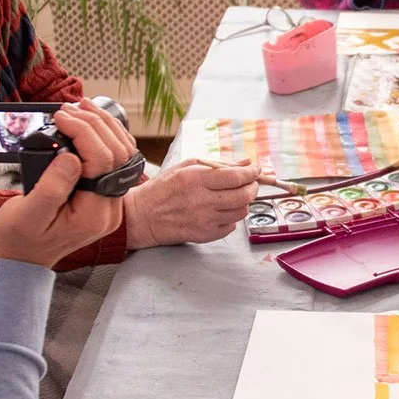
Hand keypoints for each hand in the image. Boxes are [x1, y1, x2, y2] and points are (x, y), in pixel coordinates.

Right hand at [0, 103, 129, 266]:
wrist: (21, 257)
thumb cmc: (20, 238)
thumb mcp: (28, 213)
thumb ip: (52, 186)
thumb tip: (71, 156)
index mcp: (94, 215)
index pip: (103, 162)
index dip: (84, 133)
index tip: (61, 117)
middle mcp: (109, 209)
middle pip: (117, 154)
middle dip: (95, 124)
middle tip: (70, 108)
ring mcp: (108, 202)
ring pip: (121, 154)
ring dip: (103, 127)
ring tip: (81, 108)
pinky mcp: (101, 195)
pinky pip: (112, 161)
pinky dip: (103, 138)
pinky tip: (88, 123)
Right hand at [122, 157, 259, 248]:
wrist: (143, 216)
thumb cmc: (163, 189)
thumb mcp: (186, 167)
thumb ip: (218, 164)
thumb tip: (246, 163)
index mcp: (196, 180)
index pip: (236, 177)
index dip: (251, 173)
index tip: (256, 170)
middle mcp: (202, 201)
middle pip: (243, 196)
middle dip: (253, 187)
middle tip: (250, 183)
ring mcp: (204, 221)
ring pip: (240, 212)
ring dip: (243, 202)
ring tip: (233, 196)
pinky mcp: (204, 235)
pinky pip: (231, 227)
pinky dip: (231, 218)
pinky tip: (221, 210)